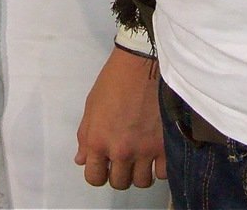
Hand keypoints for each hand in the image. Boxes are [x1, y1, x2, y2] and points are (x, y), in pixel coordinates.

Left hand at [76, 47, 165, 189]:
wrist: (142, 63)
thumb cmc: (114, 80)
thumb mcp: (91, 106)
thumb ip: (85, 136)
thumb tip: (82, 159)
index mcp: (97, 141)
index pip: (94, 178)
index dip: (98, 172)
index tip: (104, 165)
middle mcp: (120, 150)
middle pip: (119, 182)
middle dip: (119, 172)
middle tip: (124, 157)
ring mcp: (144, 150)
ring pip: (141, 181)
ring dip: (139, 171)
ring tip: (141, 155)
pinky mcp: (164, 145)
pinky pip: (162, 173)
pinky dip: (159, 166)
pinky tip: (156, 152)